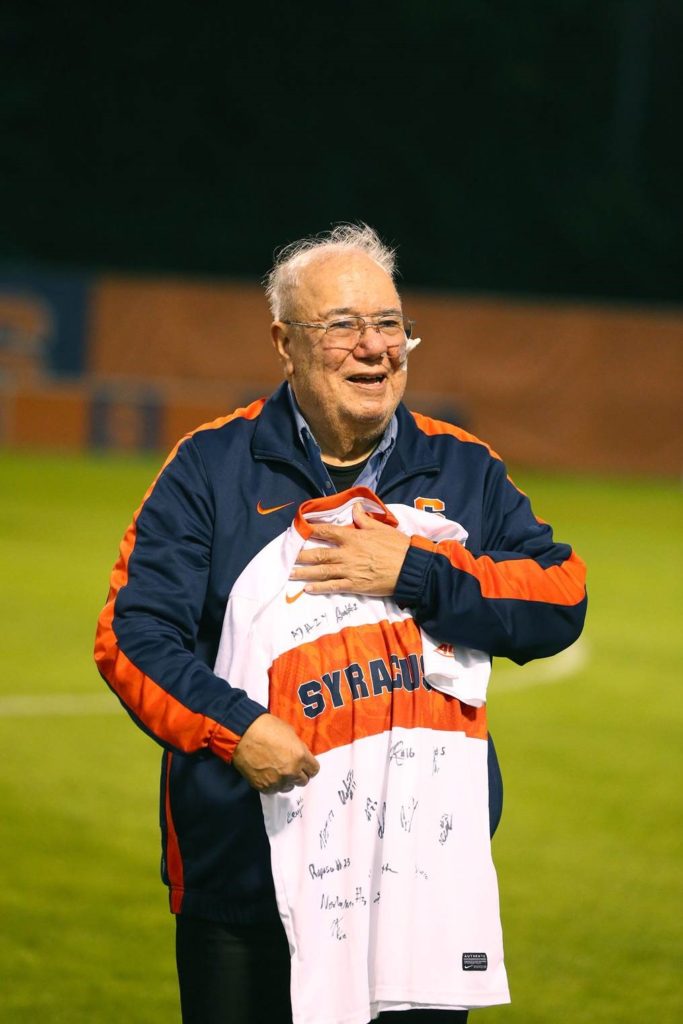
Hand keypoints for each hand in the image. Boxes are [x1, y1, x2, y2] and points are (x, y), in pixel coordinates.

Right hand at [232, 713, 319, 793]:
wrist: (242, 734)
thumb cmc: (266, 727)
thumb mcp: (289, 732)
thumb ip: (298, 747)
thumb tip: (300, 754)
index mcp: (300, 757)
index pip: (314, 770)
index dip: (309, 766)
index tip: (304, 765)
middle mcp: (291, 772)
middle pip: (303, 781)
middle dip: (299, 774)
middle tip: (290, 766)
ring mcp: (277, 781)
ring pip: (288, 787)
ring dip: (286, 780)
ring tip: (277, 770)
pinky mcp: (264, 787)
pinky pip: (274, 789)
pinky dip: (272, 783)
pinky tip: (267, 774)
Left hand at [290, 503, 410, 596]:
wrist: (410, 568)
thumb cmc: (398, 546)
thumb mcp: (381, 528)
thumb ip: (364, 519)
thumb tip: (355, 507)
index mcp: (353, 537)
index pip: (327, 532)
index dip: (312, 530)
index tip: (300, 530)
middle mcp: (347, 553)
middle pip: (319, 553)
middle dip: (301, 555)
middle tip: (288, 556)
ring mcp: (349, 570)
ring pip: (321, 571)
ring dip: (304, 572)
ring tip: (290, 573)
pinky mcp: (354, 585)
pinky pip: (333, 586)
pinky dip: (319, 588)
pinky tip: (308, 589)